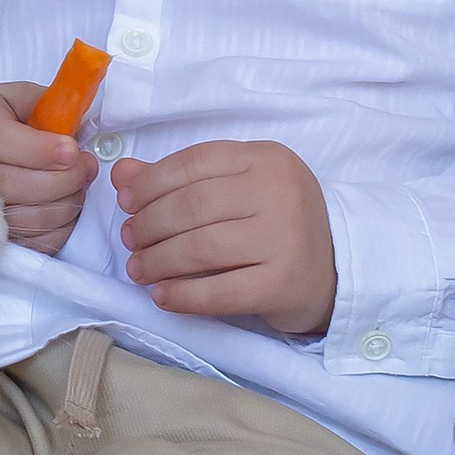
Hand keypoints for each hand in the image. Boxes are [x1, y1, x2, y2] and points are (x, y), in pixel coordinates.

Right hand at [0, 83, 93, 257]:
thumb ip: (47, 103)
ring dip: (69, 201)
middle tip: (83, 165)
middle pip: (20, 186)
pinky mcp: (2, 237)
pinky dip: (62, 225)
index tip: (72, 149)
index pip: (1, 143)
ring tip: (74, 183)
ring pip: (35, 217)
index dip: (43, 151)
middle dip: (66, 178)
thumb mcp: (19, 97)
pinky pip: (41, 241)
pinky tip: (62, 203)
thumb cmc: (0, 121)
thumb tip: (74, 127)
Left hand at [111, 141, 335, 337]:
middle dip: (149, 224)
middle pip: (193, 206)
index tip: (125, 202)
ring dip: (158, 261)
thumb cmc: (275, 224)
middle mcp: (279, 193)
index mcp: (266, 159)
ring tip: (139, 269)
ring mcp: (284, 239)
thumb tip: (122, 173)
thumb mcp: (237, 188)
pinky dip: (182, 296)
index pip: (195, 163)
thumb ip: (180, 179)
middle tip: (129, 240)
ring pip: (201, 248)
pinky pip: (219, 292)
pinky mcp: (282, 284)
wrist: (332, 271)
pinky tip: (162, 296)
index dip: (151, 182)